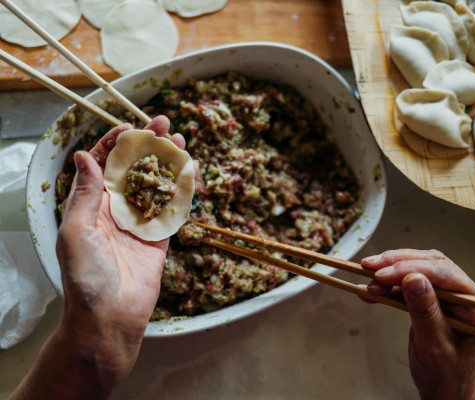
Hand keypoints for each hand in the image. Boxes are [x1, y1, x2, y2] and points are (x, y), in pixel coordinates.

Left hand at [10, 116, 189, 399]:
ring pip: (156, 184)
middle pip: (134, 169)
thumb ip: (86, 193)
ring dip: (168, 162)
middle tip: (165, 125)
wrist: (110, 317)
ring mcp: (139, 222)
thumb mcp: (76, 230)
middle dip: (148, 146)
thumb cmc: (85, 276)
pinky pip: (173, 208)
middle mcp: (115, 210)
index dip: (116, 143)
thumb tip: (86, 155)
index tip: (131, 127)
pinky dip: (182, 189)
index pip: (104, 165)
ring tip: (181, 142)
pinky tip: (191, 172)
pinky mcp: (159, 237)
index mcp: (91, 204)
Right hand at [361, 249, 474, 399]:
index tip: (384, 274)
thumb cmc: (445, 374)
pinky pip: (409, 282)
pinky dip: (389, 284)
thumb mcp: (434, 345)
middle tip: (370, 268)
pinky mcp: (433, 296)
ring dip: (390, 272)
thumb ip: (425, 311)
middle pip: (430, 265)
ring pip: (417, 269)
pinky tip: (372, 289)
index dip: (412, 269)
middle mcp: (467, 294)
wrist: (442, 388)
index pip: (445, 274)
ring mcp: (450, 294)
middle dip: (397, 265)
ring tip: (369, 280)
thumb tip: (413, 279)